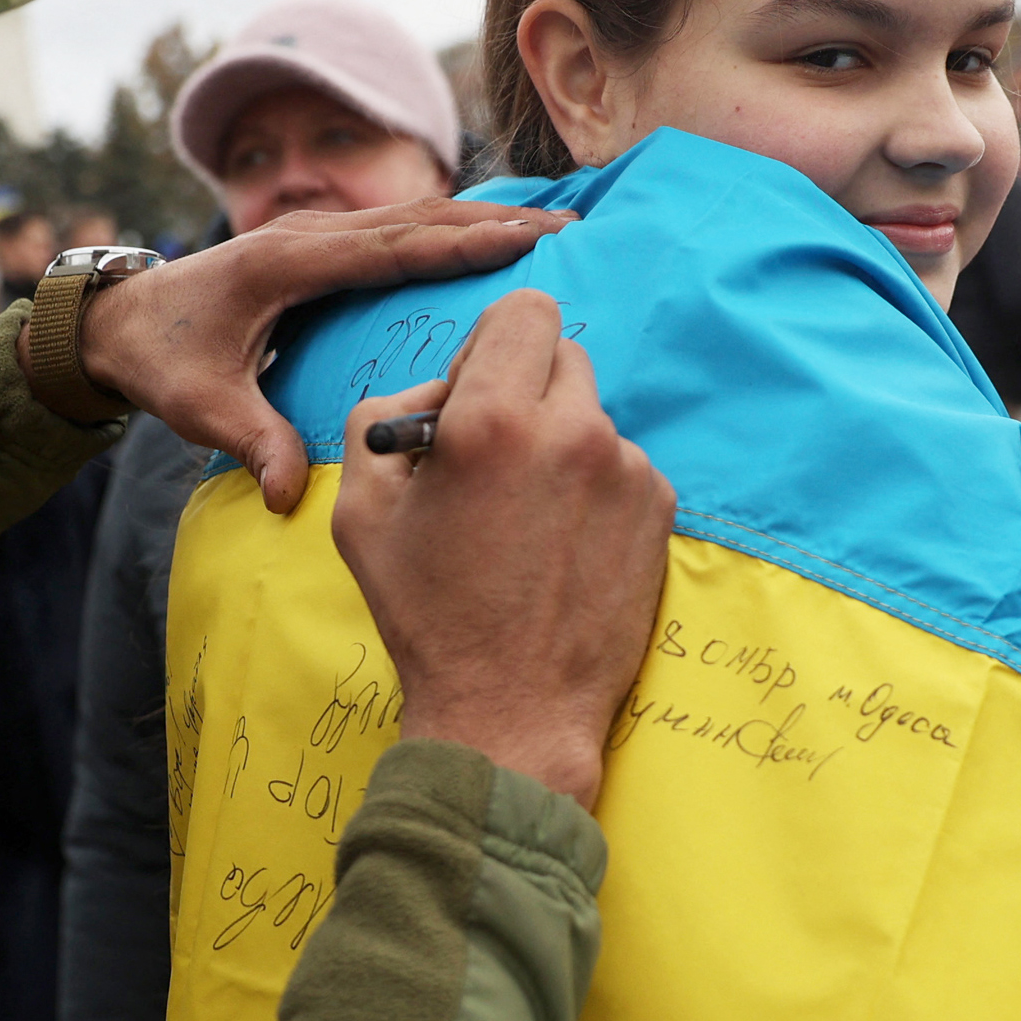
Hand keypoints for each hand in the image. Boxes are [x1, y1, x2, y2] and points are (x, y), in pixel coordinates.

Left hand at [73, 199, 572, 512]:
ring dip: (481, 218)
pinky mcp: (322, 246)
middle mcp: (307, 235)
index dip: (461, 244)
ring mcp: (316, 234)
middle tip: (569, 226)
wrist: (117, 320)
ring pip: (413, 215)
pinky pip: (398, 229)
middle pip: (418, 217)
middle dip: (495, 219)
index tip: (527, 241)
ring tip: (552, 226)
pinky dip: (451, 229)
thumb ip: (252, 441)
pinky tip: (495, 240)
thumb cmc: (161, 359)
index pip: (390, 248)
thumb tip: (288, 495)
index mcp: (286, 263)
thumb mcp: (200, 406)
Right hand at [330, 290, 674, 808]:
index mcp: (493, 420)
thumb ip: (384, 420)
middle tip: (492, 455)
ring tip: (524, 516)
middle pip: (561, 353)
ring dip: (558, 441)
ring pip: (591, 413)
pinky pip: (621, 463)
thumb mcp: (361, 511)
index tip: (474, 392)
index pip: (525, 310)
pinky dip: (592, 485)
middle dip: (525, 388)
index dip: (493, 344)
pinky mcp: (659, 508)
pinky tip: (560, 543)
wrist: (510, 711)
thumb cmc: (428, 615)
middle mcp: (572, 432)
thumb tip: (434, 390)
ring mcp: (626, 471)